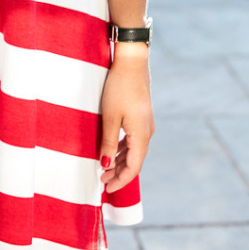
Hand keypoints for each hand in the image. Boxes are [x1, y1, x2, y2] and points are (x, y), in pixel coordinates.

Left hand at [99, 48, 153, 192]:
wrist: (132, 61)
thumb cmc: (118, 87)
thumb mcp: (110, 117)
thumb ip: (108, 143)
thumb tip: (106, 165)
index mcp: (142, 136)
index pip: (133, 168)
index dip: (120, 180)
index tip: (106, 188)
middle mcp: (147, 132)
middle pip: (134, 161)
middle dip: (119, 173)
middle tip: (101, 180)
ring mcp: (146, 124)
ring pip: (134, 150)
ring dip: (120, 161)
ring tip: (104, 168)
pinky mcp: (142, 116)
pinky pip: (134, 139)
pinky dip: (123, 148)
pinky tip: (113, 150)